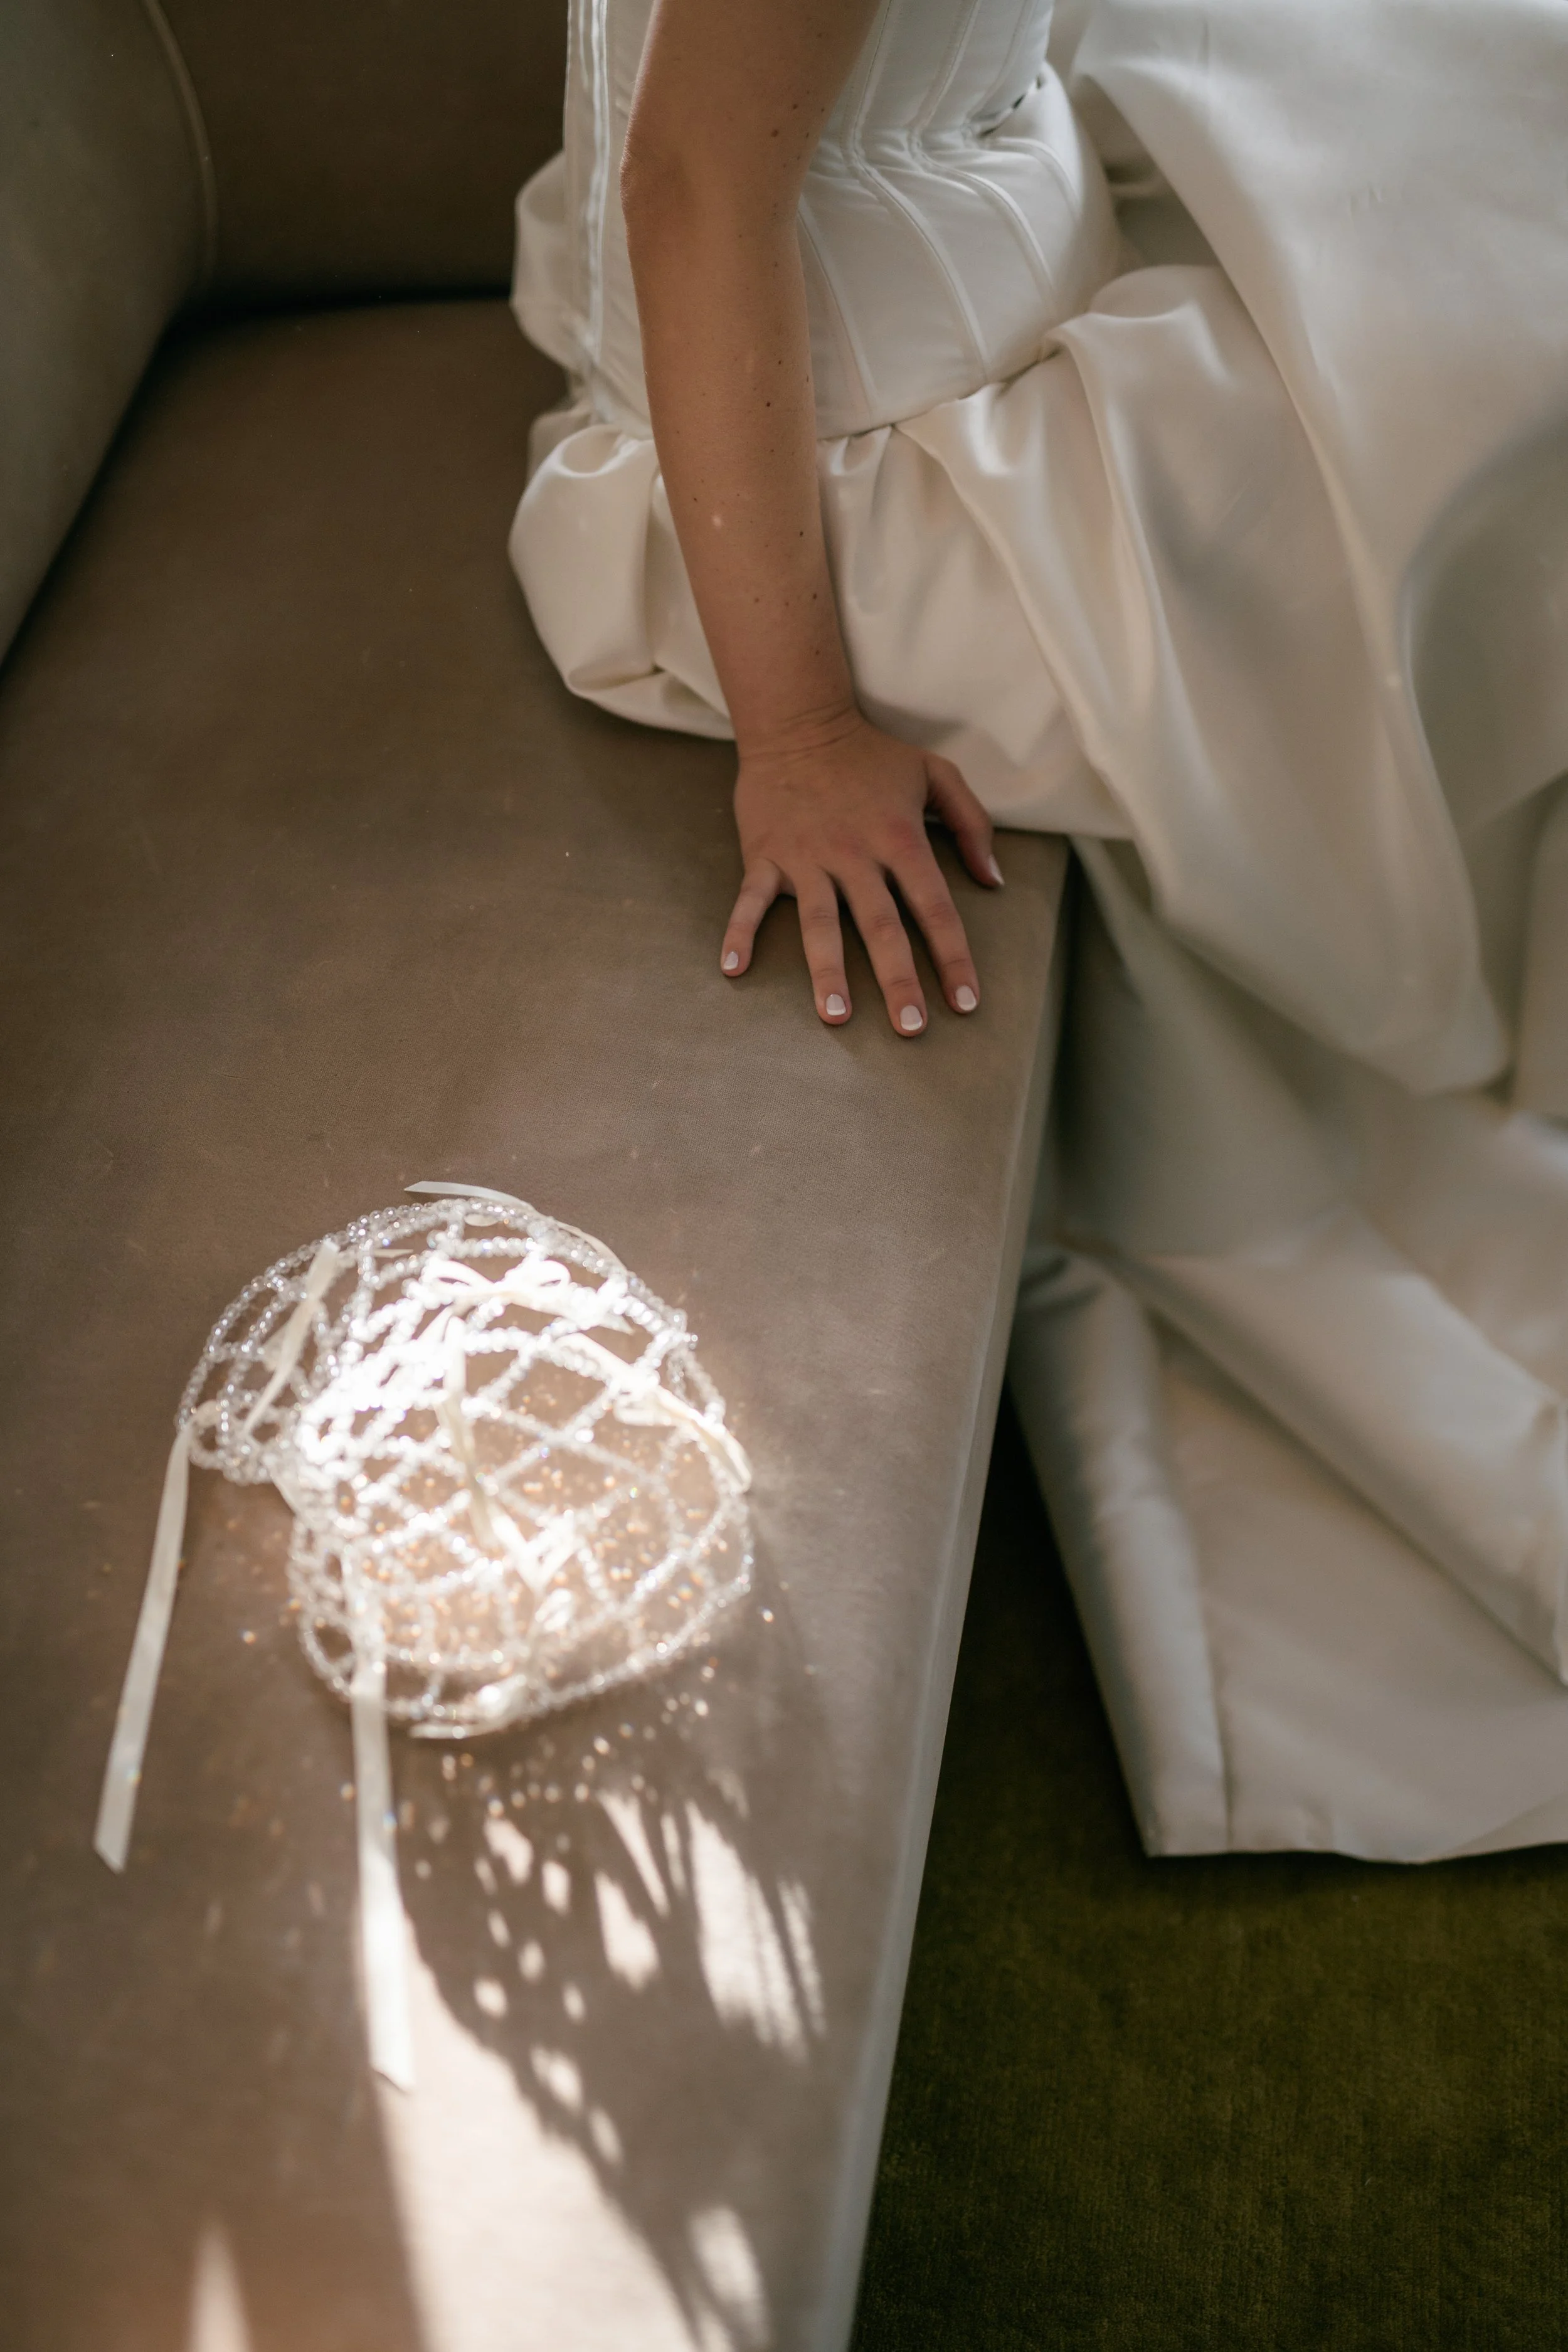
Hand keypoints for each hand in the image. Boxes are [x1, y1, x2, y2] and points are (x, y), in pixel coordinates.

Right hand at [719, 709, 1003, 1034]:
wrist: (799, 721)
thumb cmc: (872, 755)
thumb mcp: (936, 774)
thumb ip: (971, 825)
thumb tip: (993, 881)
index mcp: (900, 838)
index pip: (934, 908)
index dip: (953, 957)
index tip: (965, 1003)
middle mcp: (855, 854)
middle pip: (881, 927)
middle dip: (898, 981)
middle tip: (911, 1030)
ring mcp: (807, 857)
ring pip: (820, 924)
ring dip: (828, 972)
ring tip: (836, 1017)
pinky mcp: (765, 855)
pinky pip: (752, 900)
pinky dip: (740, 933)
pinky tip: (734, 969)